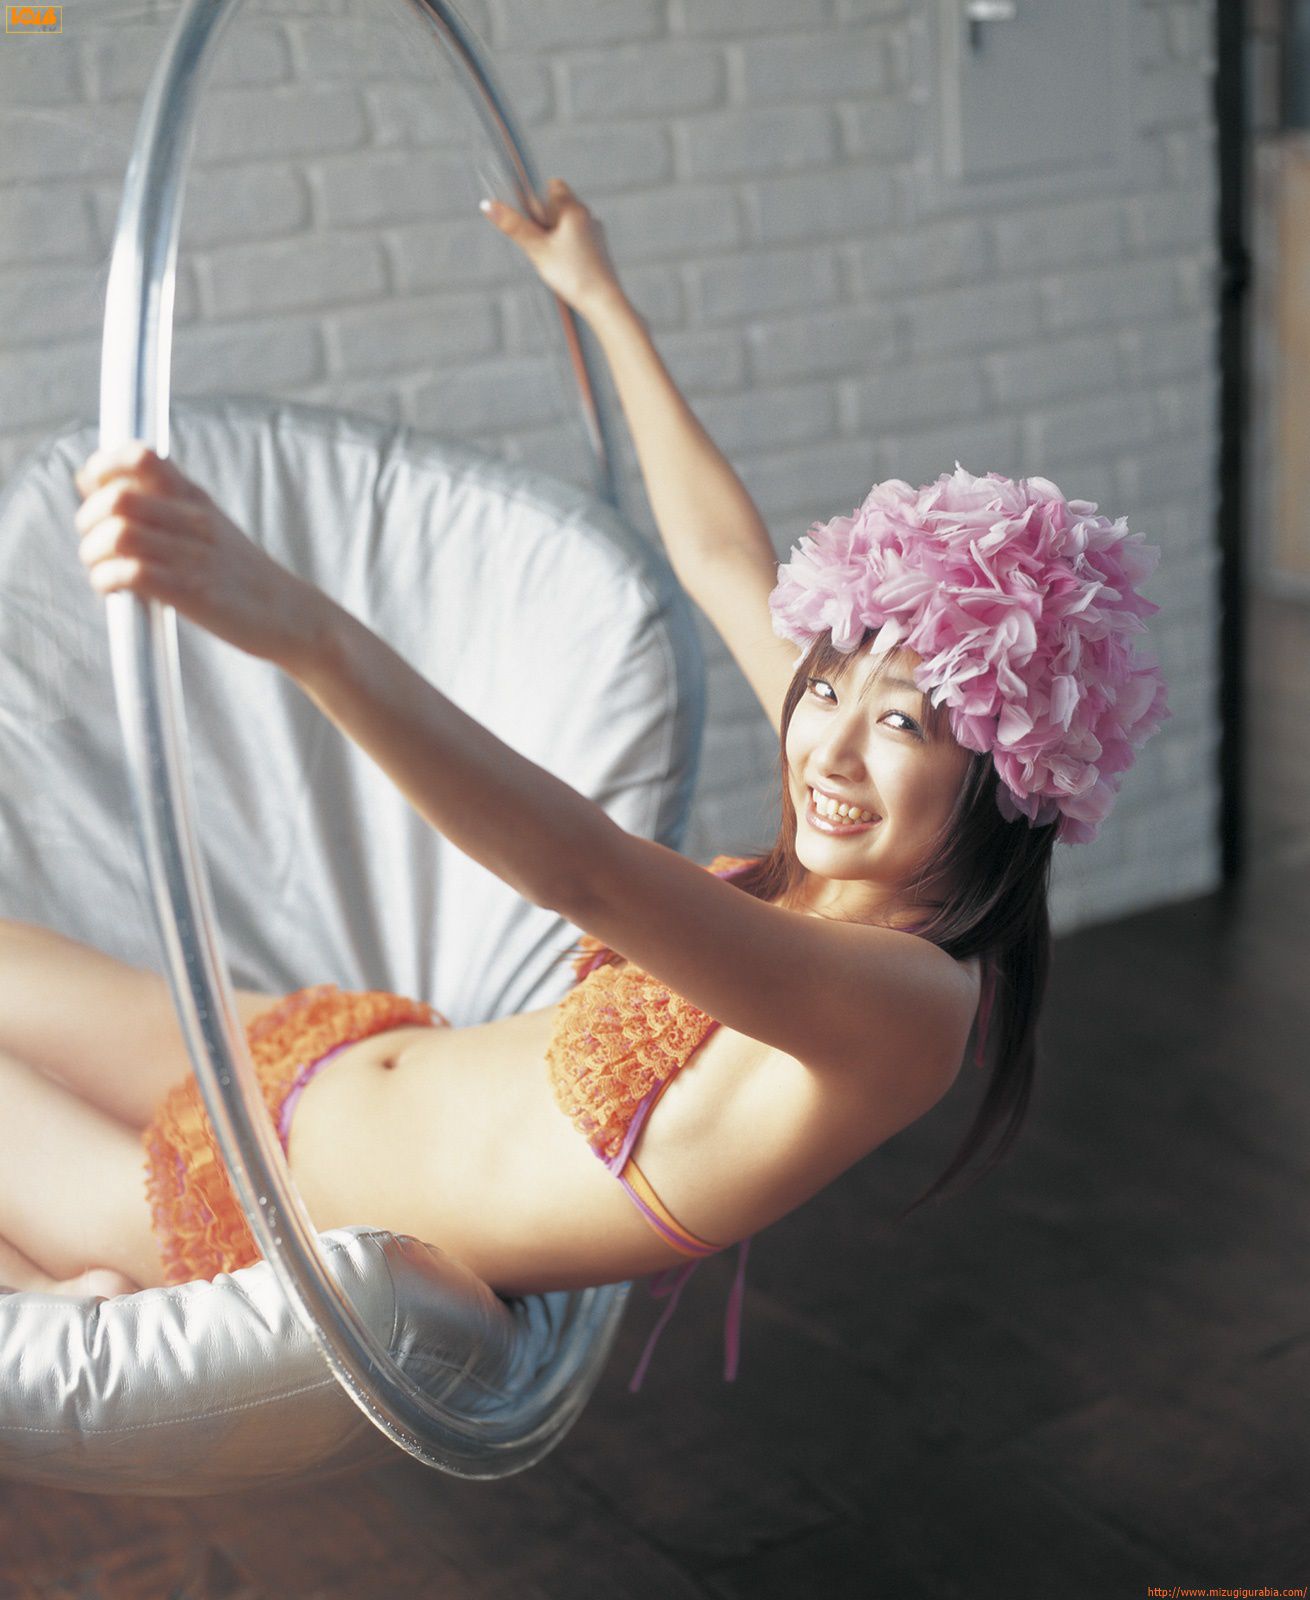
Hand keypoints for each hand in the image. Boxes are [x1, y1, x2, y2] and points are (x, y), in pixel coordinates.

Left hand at [74, 441, 322, 667]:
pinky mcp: (193, 592)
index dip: (102, 469)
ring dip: (95, 553)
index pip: (140, 457)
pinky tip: (114, 591)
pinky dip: (108, 580)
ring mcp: (194, 556)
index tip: (93, 492)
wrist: (291, 616)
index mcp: (195, 498)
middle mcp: (194, 520)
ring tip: (102, 569)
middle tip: (95, 544)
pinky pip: (132, 573)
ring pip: (119, 534)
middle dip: (88, 521)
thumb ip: (157, 503)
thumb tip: (91, 481)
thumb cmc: (240, 576)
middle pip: (118, 498)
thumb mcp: (207, 525)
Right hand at [481, 177, 624, 320]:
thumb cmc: (571, 274)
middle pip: (559, 206)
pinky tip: (567, 268)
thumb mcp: (537, 249)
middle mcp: (588, 215)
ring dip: (556, 237)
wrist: (603, 302)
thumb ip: (513, 226)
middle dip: (545, 221)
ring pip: (568, 225)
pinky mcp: (600, 250)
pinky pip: (578, 240)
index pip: (553, 186)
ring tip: (555, 261)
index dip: (538, 201)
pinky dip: (568, 249)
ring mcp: (596, 233)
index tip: (534, 222)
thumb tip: (488, 204)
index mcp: (574, 208)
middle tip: (542, 245)